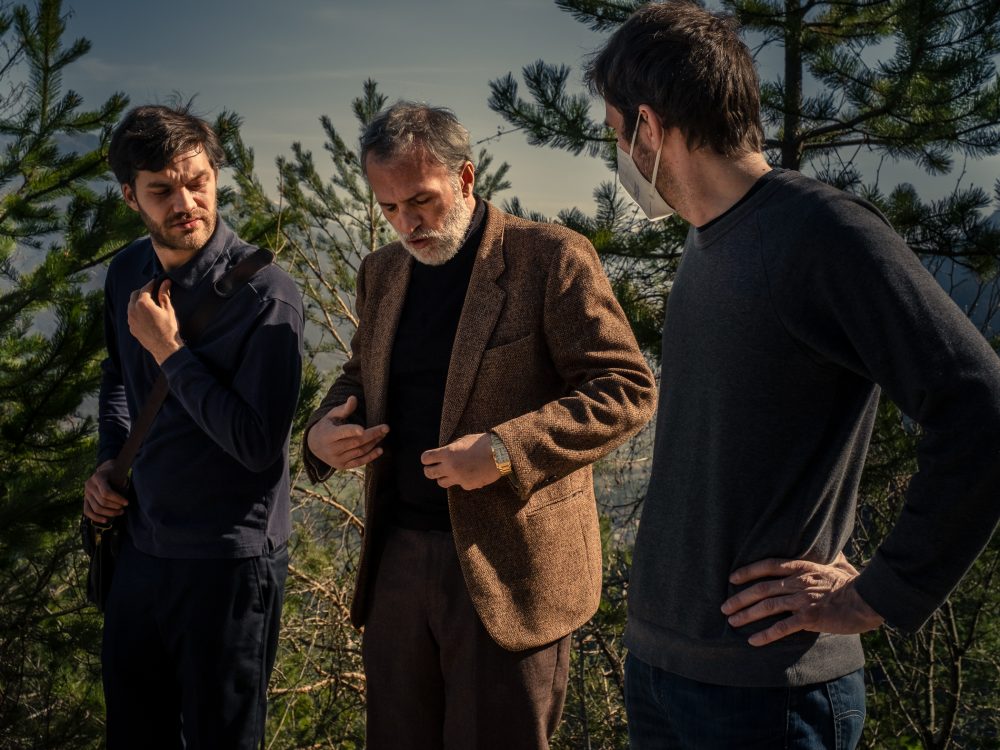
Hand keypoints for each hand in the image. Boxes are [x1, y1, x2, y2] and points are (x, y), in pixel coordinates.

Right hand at [83, 460, 128, 523]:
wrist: (109, 470)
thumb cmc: (116, 474)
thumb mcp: (119, 477)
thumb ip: (119, 489)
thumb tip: (123, 504)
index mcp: (98, 477)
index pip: (106, 492)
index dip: (117, 499)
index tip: (127, 503)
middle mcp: (89, 484)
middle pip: (102, 501)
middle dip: (115, 507)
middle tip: (124, 508)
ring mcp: (86, 492)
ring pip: (96, 508)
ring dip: (109, 513)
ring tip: (120, 512)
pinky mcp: (85, 499)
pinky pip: (87, 511)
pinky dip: (96, 517)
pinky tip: (105, 520)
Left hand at [127, 278, 183, 364]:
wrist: (164, 347)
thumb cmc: (169, 328)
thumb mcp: (168, 309)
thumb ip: (164, 294)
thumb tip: (165, 282)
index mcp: (143, 303)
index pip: (145, 288)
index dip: (152, 284)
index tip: (156, 282)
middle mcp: (133, 310)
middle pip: (134, 295)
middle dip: (143, 291)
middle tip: (153, 292)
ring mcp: (130, 319)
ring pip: (131, 305)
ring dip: (138, 301)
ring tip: (149, 304)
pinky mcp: (131, 327)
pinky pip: (131, 315)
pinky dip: (137, 311)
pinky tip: (146, 315)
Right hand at [306, 396, 387, 469]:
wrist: (315, 446)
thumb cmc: (327, 426)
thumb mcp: (331, 415)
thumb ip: (344, 409)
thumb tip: (353, 398)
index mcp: (328, 434)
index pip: (341, 433)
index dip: (352, 431)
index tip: (363, 429)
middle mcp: (332, 449)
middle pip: (356, 442)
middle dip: (372, 435)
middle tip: (386, 428)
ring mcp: (337, 459)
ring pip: (360, 451)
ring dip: (374, 443)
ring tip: (383, 434)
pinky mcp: (342, 466)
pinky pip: (359, 462)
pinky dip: (370, 457)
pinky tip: (380, 450)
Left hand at [421, 432, 499, 490]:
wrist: (500, 454)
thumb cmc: (481, 443)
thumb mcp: (462, 441)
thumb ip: (449, 449)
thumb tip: (441, 456)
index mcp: (447, 453)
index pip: (426, 458)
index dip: (426, 459)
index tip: (428, 459)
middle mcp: (450, 467)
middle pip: (429, 474)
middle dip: (429, 470)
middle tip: (432, 468)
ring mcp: (458, 478)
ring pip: (441, 483)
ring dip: (443, 477)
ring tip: (449, 472)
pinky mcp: (467, 485)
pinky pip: (459, 484)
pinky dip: (461, 480)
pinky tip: (469, 473)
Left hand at [721, 552, 883, 646]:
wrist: (868, 599)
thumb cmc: (854, 582)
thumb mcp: (839, 563)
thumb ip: (830, 555)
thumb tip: (833, 546)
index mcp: (801, 567)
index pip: (767, 565)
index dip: (748, 571)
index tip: (732, 578)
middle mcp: (797, 582)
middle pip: (761, 588)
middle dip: (739, 598)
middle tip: (724, 607)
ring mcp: (802, 600)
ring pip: (767, 606)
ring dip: (746, 615)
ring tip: (732, 622)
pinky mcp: (809, 618)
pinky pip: (781, 627)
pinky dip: (765, 634)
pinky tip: (753, 641)